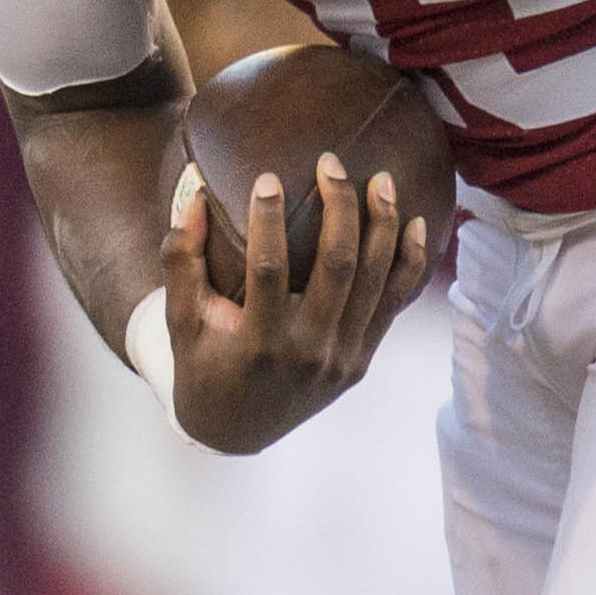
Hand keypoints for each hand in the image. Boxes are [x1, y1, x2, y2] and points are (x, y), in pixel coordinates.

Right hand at [159, 157, 429, 454]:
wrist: (235, 431)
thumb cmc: (202, 366)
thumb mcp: (181, 320)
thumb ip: (181, 260)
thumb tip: (194, 197)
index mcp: (259, 344)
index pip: (269, 271)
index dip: (268, 220)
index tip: (269, 177)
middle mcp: (308, 352)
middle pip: (337, 267)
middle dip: (340, 207)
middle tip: (331, 163)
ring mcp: (341, 358)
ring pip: (374, 281)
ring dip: (382, 225)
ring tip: (382, 179)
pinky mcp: (361, 360)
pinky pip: (393, 305)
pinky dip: (408, 263)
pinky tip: (414, 223)